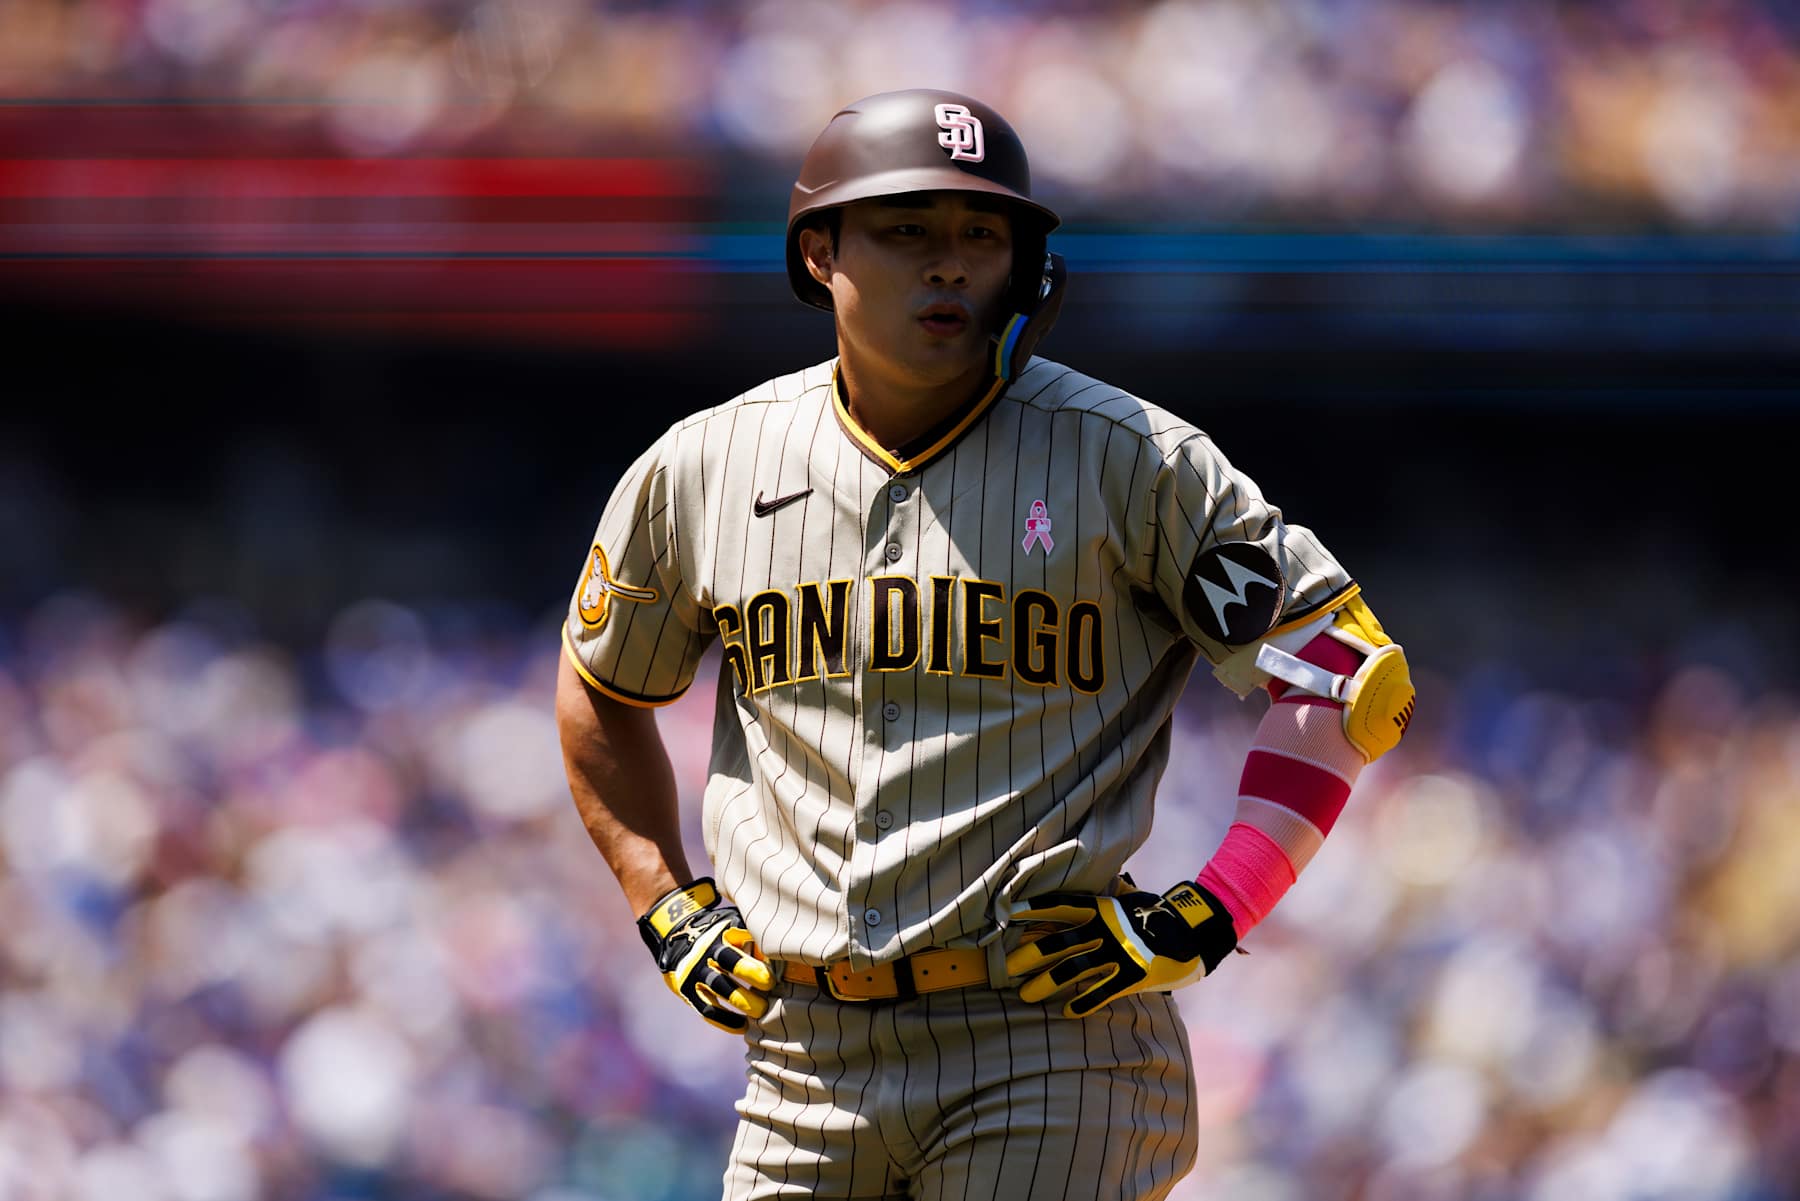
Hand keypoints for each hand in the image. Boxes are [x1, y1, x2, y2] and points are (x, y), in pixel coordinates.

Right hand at [636, 878, 773, 1032]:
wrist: (675, 933)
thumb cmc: (718, 930)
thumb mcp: (732, 923)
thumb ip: (754, 934)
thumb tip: (783, 953)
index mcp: (723, 931)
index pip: (744, 937)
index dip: (762, 950)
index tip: (778, 962)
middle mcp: (707, 949)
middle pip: (730, 960)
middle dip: (752, 973)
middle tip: (770, 985)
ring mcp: (695, 970)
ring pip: (719, 987)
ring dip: (742, 1001)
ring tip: (761, 1011)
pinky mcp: (686, 989)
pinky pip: (706, 1008)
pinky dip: (725, 1020)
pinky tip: (742, 1026)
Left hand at [1004, 881, 1236, 1017]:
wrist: (1196, 930)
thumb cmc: (1157, 918)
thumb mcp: (1127, 905)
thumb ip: (1100, 911)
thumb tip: (1072, 912)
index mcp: (1103, 909)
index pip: (1062, 906)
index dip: (1035, 909)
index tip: (1009, 914)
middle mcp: (1107, 929)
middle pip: (1060, 941)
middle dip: (1031, 955)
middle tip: (1007, 969)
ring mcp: (1120, 951)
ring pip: (1074, 967)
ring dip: (1047, 982)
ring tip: (1027, 996)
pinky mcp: (1134, 974)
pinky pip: (1103, 990)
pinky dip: (1084, 1002)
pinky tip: (1068, 1012)